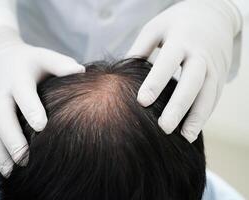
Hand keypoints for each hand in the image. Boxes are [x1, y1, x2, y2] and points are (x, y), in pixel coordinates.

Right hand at [0, 27, 84, 175]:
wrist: (0, 59)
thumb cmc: (30, 62)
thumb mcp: (44, 57)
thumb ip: (61, 64)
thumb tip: (82, 71)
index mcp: (18, 77)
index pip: (23, 93)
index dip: (30, 109)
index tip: (41, 127)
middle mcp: (2, 93)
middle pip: (2, 117)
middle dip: (12, 138)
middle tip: (25, 157)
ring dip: (1, 152)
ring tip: (14, 171)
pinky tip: (7, 170)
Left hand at [127, 0, 240, 141]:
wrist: (214, 14)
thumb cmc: (177, 22)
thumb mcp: (156, 27)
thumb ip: (140, 48)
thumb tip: (120, 73)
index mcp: (181, 39)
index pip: (168, 62)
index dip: (156, 82)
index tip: (142, 102)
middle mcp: (200, 54)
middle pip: (192, 82)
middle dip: (179, 106)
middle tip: (164, 127)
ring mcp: (214, 66)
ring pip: (208, 94)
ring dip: (197, 117)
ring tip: (184, 137)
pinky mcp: (221, 76)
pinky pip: (214, 98)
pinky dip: (205, 115)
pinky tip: (192, 130)